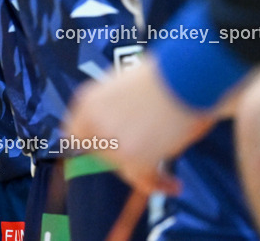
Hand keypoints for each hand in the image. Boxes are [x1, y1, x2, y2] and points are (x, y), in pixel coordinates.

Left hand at [63, 57, 216, 195]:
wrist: (185, 76)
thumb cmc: (163, 74)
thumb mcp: (124, 82)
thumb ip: (114, 105)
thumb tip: (121, 121)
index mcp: (88, 101)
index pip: (74, 133)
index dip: (91, 140)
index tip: (104, 145)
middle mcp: (95, 123)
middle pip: (99, 152)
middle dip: (119, 152)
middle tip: (142, 147)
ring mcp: (113, 142)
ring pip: (123, 167)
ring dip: (141, 165)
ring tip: (161, 158)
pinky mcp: (136, 159)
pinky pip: (144, 179)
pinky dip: (159, 183)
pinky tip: (173, 183)